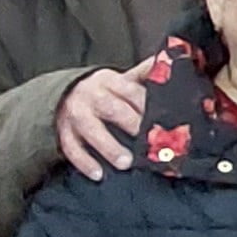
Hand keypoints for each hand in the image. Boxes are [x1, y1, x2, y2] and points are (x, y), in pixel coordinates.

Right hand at [55, 61, 153, 180]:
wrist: (63, 95)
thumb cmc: (103, 91)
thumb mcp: (121, 79)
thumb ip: (144, 74)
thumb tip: (173, 62)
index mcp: (109, 80)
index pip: (131, 91)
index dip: (147, 105)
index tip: (163, 120)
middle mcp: (91, 95)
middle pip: (111, 108)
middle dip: (130, 124)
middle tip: (148, 141)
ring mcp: (75, 115)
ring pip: (91, 130)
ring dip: (109, 147)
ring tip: (125, 162)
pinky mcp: (63, 132)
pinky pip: (71, 148)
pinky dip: (84, 162)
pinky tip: (98, 174)